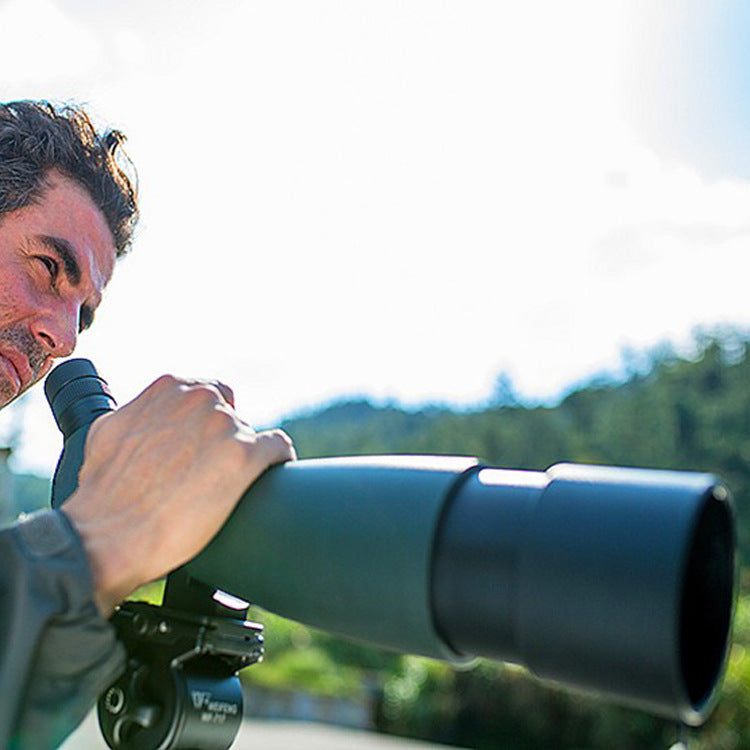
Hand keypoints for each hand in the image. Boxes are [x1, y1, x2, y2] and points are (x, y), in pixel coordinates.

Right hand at [62, 374, 295, 615]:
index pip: (209, 394)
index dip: (208, 423)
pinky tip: (271, 475)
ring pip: (251, 434)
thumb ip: (141, 412)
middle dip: (222, 440)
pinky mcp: (245, 456)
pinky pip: (278, 447)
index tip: (206, 444)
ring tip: (226, 486)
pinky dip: (278, 460)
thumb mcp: (110, 430)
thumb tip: (153, 417)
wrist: (106, 536)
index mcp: (170, 388)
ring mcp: (224, 426)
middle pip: (231, 415)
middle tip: (209, 472)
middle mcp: (200, 399)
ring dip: (242, 457)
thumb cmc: (102, 492)